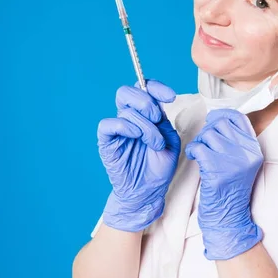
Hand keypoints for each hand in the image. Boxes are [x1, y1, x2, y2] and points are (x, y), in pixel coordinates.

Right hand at [97, 80, 180, 231]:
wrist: (149, 190)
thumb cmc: (160, 165)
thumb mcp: (171, 139)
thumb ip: (163, 120)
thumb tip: (156, 104)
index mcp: (145, 114)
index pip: (144, 88)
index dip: (155, 86)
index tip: (170, 96)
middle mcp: (129, 118)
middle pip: (127, 92)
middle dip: (146, 102)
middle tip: (158, 119)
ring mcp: (117, 130)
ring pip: (125, 111)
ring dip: (146, 127)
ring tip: (156, 144)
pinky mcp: (106, 142)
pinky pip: (108, 124)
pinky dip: (125, 127)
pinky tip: (137, 137)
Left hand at [185, 109, 263, 259]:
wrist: (229, 216)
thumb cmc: (230, 188)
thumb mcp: (242, 162)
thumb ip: (236, 142)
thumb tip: (217, 118)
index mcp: (254, 149)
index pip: (239, 118)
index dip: (222, 115)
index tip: (213, 121)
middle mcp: (247, 153)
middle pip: (221, 124)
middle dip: (207, 130)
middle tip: (204, 142)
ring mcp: (233, 162)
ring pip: (208, 134)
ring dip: (199, 141)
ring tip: (199, 152)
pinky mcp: (218, 171)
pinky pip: (199, 147)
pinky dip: (192, 150)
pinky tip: (194, 157)